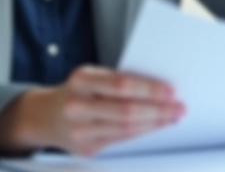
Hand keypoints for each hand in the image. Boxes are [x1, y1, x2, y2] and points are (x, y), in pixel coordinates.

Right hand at [17, 66, 185, 155]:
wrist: (45, 116)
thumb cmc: (76, 92)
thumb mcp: (90, 76)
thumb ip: (117, 81)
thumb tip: (157, 88)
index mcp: (81, 80)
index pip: (121, 85)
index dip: (149, 89)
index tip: (170, 91)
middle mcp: (77, 105)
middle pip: (126, 111)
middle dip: (158, 110)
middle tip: (178, 107)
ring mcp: (80, 130)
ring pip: (126, 129)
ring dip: (154, 123)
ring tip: (172, 116)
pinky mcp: (86, 148)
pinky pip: (121, 140)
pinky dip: (142, 132)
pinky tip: (154, 127)